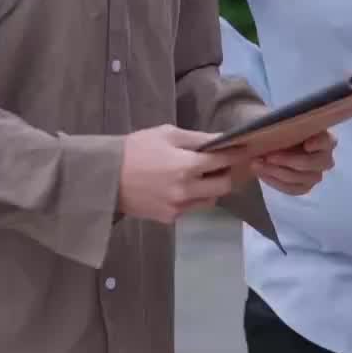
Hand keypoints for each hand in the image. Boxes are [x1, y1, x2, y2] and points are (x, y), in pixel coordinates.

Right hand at [118, 125, 237, 224]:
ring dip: (212, 187)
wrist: (104, 177)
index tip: (246, 150)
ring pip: (211, 200)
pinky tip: (182, 186)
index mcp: (186, 166)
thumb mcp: (166, 134)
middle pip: (224, 186)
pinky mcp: (170, 218)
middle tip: (222, 164)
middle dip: (227, 174)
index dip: (237, 154)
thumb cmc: (135, 149)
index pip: (223, 160)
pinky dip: (194, 197)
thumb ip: (197, 139)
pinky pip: (193, 208)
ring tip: (202, 175)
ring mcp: (179, 207)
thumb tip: (223, 138)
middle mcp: (187, 190)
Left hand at [252, 130, 335, 196]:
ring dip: (279, 172)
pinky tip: (262, 174)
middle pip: (316, 163)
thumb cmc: (272, 128)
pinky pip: (294, 189)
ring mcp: (315, 173)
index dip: (320, 143)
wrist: (263, 141)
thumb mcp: (270, 122)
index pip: (329, 141)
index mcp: (322, 136)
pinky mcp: (304, 185)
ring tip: (257, 164)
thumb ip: (269, 125)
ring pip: (304, 178)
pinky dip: (276, 183)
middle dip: (290, 161)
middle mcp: (324, 156)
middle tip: (268, 156)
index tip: (306, 144)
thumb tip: (251, 133)